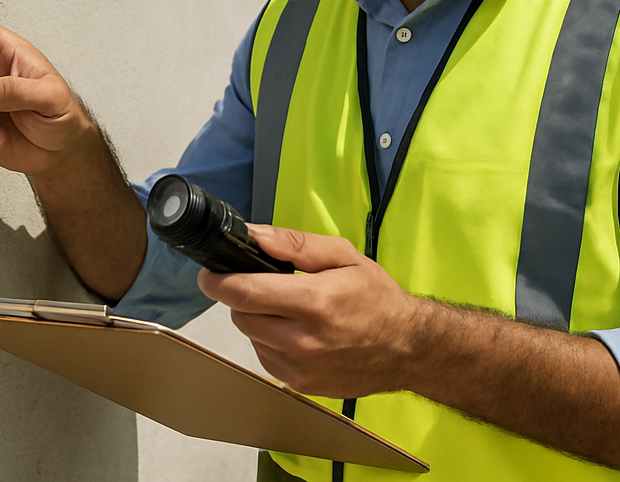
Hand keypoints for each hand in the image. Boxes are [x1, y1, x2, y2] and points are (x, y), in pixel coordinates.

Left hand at [197, 224, 422, 397]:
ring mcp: (300, 369)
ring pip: (250, 336)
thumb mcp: (343, 255)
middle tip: (263, 285)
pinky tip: (296, 332)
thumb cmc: (377, 297)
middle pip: (240, 315)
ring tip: (287, 309)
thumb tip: (253, 234)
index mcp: (313, 302)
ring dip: (257, 319)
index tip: (210, 272)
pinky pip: (265, 357)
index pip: (243, 292)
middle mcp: (302, 341)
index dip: (217, 280)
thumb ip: (295, 244)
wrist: (409, 348)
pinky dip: (270, 341)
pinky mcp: (300, 385)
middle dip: (242, 296)